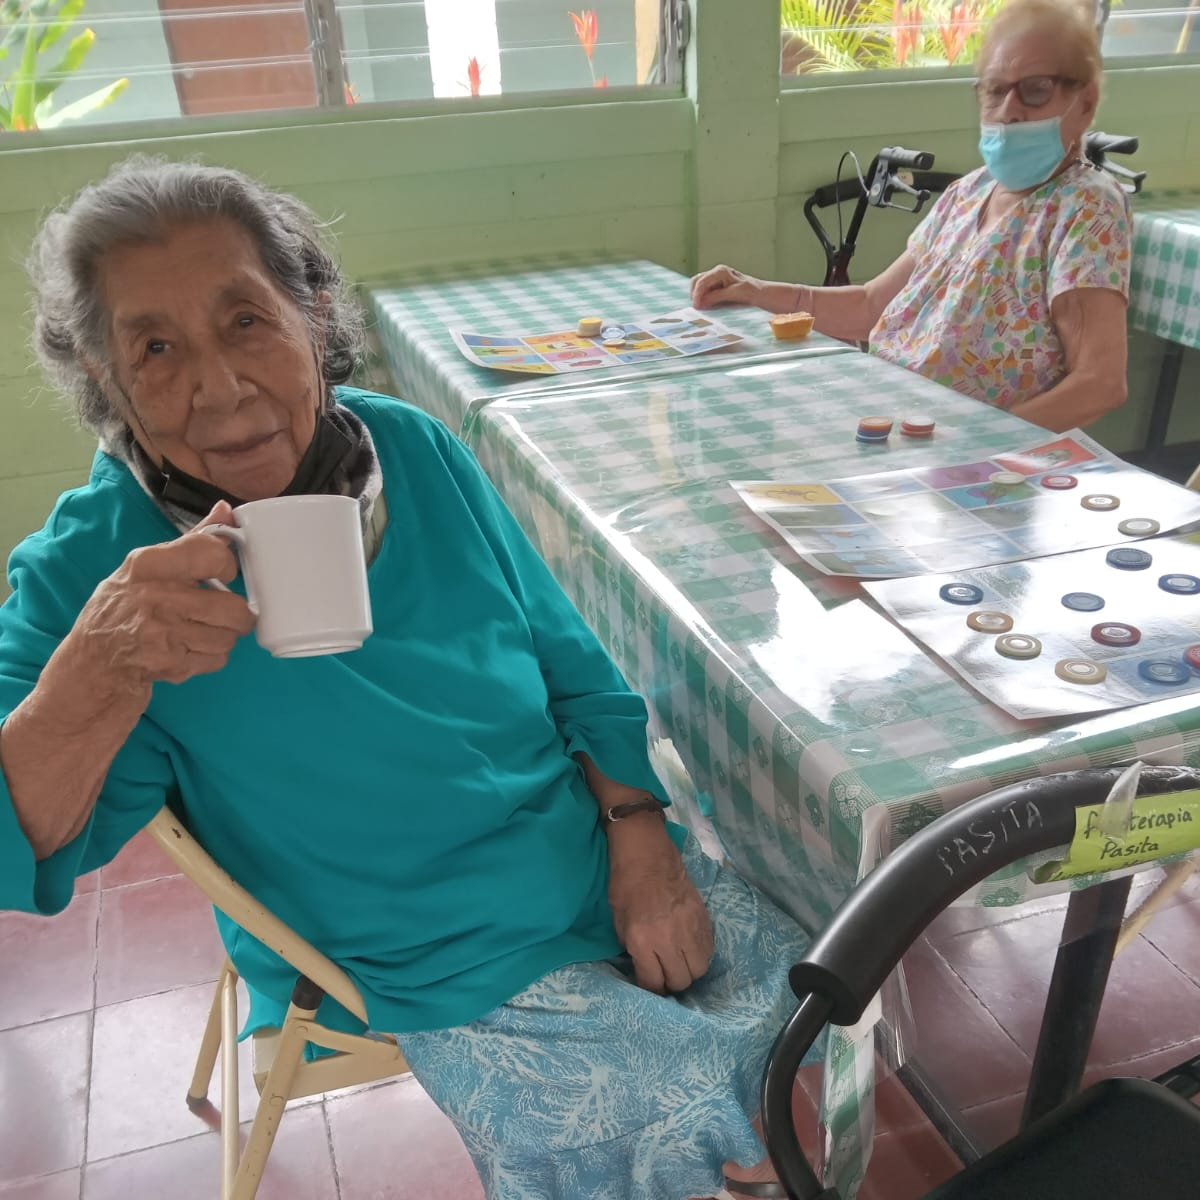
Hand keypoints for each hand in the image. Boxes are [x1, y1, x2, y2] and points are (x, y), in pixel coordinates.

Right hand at [63, 501, 255, 698]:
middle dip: (236, 615)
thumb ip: (191, 540)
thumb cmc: (122, 609)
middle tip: (224, 615)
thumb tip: (226, 510)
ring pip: (228, 636)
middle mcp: (155, 595)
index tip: (223, 574)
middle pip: (232, 606)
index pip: (212, 553)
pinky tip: (188, 651)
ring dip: (222, 638)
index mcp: (149, 564)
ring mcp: (162, 632)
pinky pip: (216, 659)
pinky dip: (210, 659)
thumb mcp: (146, 568)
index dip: (228, 565)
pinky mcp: (169, 663)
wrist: (92, 664)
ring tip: (200, 634)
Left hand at [607, 819, 714, 994]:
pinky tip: (690, 947)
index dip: (651, 989)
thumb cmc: (625, 884)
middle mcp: (669, 940)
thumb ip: (632, 948)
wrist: (647, 853)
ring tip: (679, 962)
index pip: (654, 983)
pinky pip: (709, 950)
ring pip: (699, 970)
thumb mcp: (619, 921)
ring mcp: (690, 929)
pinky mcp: (704, 918)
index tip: (649, 984)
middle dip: (670, 982)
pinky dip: (700, 954)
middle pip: (680, 981)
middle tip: (664, 973)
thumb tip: (644, 965)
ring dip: (688, 970)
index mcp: (643, 941)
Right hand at [690, 263, 761, 309]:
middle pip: (697, 281)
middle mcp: (716, 272)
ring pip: (699, 286)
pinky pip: (705, 291)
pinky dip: (703, 298)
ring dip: (698, 297)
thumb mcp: (734, 294)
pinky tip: (708, 306)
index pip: (702, 282)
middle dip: (695, 295)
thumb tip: (701, 302)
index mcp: (720, 271)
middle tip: (697, 308)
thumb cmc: (750, 291)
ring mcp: (716, 279)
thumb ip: (716, 297)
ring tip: (703, 308)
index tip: (696, 307)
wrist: (759, 293)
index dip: (697, 295)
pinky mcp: (716, 285)